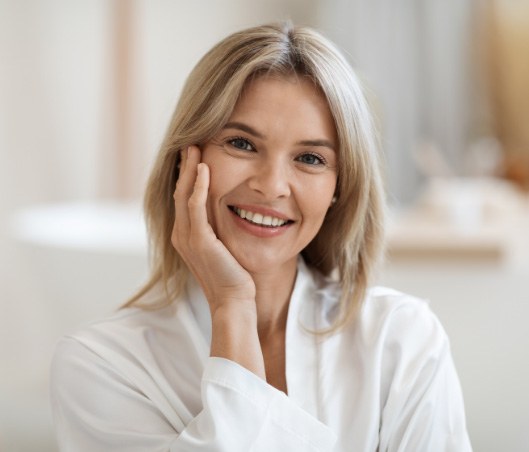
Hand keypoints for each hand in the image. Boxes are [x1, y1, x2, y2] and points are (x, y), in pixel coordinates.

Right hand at [171, 146, 255, 313]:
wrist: (233, 300)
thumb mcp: (222, 247)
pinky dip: (199, 186)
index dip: (186, 176)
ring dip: (189, 170)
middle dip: (184, 167)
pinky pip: (196, 207)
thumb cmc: (233, 276)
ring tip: (194, 148)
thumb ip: (217, 229)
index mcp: (185, 235)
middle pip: (178, 192)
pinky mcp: (200, 241)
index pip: (182, 198)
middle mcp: (181, 235)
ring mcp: (187, 238)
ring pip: (184, 195)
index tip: (194, 156)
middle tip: (190, 144)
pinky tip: (204, 169)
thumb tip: (226, 211)